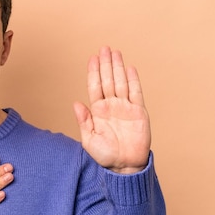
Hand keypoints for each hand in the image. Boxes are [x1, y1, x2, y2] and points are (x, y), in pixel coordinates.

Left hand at [73, 46, 150, 173]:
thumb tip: (76, 103)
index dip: (94, 72)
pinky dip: (133, 80)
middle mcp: (111, 106)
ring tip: (115, 52)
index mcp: (98, 111)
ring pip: (121, 82)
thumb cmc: (104, 155)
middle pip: (108, 80)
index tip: (92, 58)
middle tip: (104, 48)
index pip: (95, 87)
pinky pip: (136, 93)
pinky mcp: (139, 112)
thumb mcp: (89, 139)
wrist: (124, 166)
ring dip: (117, 67)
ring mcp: (125, 108)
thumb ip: (83, 121)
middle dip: (105, 64)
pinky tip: (129, 68)